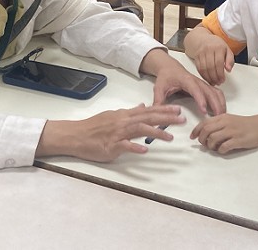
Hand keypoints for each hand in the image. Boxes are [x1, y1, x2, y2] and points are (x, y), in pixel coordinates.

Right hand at [36, 103, 186, 162]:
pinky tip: (145, 150)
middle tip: (182, 119)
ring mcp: (117, 133)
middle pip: (148, 118)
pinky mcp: (111, 146)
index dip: (164, 110)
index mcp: (124, 115)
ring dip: (155, 133)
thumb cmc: (94, 127)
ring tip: (170, 137)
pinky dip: (135, 147)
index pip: (148, 111)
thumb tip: (143, 106)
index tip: (179, 110)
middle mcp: (123, 122)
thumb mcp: (113, 116)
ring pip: (139, 130)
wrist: (76, 135)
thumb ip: (130, 112)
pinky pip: (124, 146)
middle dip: (166, 118)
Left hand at [152, 58, 226, 115]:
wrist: (170, 68)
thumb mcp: (159, 88)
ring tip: (222, 115)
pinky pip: (216, 92)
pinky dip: (220, 101)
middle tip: (218, 116)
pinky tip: (221, 110)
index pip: (195, 89)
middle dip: (215, 103)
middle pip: (209, 91)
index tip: (204, 110)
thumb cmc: (166, 77)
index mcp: (186, 80)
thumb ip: (158, 100)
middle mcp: (197, 81)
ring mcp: (202, 83)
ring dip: (220, 103)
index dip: (200, 99)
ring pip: (215, 92)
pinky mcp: (205, 87)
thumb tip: (157, 112)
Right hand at [189, 34, 234, 86]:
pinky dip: (203, 76)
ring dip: (209, 78)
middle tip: (218, 82)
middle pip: (211, 66)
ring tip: (214, 82)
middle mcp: (208, 49)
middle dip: (215, 77)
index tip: (223, 79)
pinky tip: (208, 79)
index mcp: (218, 47)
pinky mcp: (196, 57)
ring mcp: (201, 53)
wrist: (203, 39)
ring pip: (204, 69)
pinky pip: (199, 68)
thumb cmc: (217, 45)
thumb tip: (229, 69)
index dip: (220, 73)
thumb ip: (230, 60)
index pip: (219, 62)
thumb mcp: (227, 50)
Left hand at [190, 113, 257, 154]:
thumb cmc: (245, 124)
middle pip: (206, 131)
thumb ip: (218, 124)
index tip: (192, 137)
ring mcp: (232, 131)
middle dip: (202, 140)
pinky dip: (220, 150)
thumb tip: (205, 133)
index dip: (196, 131)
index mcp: (222, 117)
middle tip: (204, 145)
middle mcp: (226, 123)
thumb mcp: (230, 119)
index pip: (204, 123)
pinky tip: (223, 151)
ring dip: (210, 146)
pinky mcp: (238, 140)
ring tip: (214, 148)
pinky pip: (224, 147)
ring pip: (213, 139)